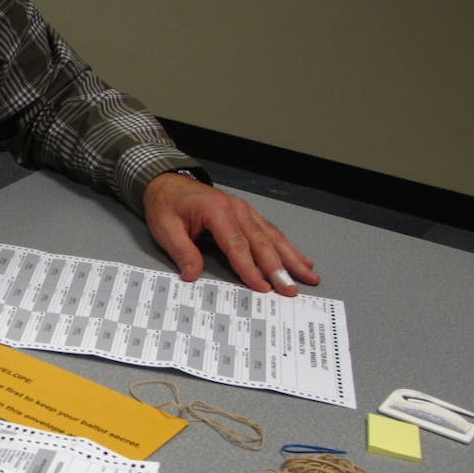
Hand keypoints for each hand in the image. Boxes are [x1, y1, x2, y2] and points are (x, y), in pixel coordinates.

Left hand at [143, 173, 319, 294]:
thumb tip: (192, 275)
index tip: (263, 287)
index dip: (250, 268)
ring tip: (309, 276)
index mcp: (216, 211)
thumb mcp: (165, 228)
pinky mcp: (248, 215)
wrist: (167, 182)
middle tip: (291, 290)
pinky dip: (288, 247)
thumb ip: (182, 251)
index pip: (237, 245)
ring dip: (292, 258)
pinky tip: (302, 259)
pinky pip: (271, 232)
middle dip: (279, 268)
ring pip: (273, 237)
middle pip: (261, 242)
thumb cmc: (166, 205)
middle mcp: (237, 209)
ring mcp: (245, 211)